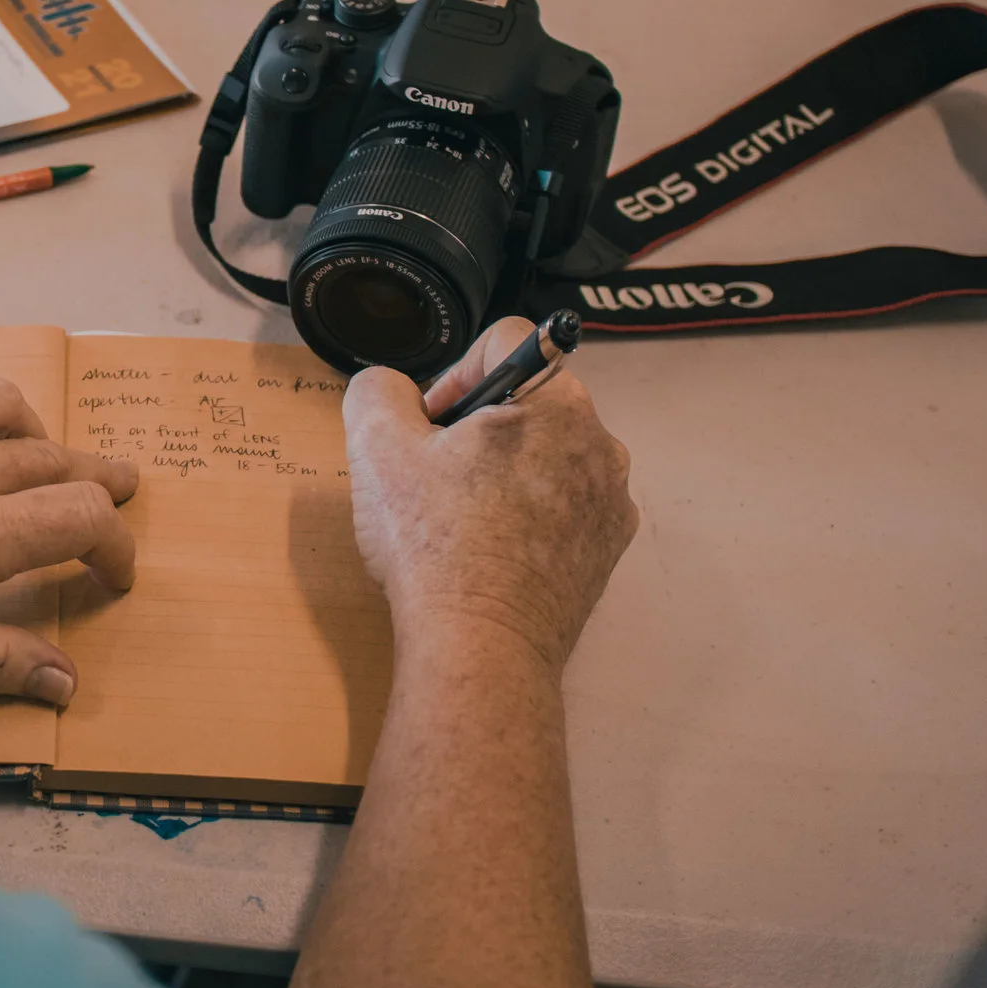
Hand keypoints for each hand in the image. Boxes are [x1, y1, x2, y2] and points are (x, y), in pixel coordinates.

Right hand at [343, 319, 637, 670]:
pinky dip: (530, 516)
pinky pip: (565, 507)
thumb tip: (392, 391)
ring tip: (462, 517)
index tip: (430, 423)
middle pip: (530, 401)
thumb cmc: (436, 547)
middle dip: (480, 426)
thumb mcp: (377, 448)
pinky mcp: (607, 549)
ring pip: (548, 456)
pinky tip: (491, 549)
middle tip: (437, 472)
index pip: (505, 341)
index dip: (454, 373)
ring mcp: (609, 500)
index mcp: (554, 402)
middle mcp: (598, 442)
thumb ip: (377, 391)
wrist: (481, 646)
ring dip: (506, 471)